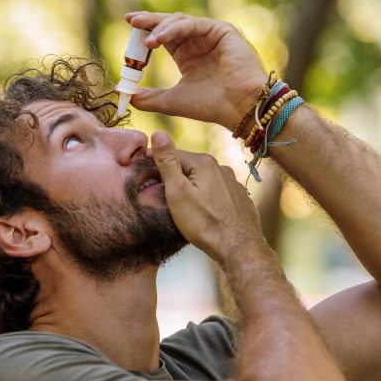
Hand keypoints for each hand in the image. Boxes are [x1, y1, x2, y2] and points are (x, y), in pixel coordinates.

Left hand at [126, 11, 268, 130]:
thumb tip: (121, 94)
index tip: (129, 27)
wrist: (238, 108)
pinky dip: (174, 30)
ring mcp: (210, 35)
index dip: (145, 32)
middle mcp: (198, 43)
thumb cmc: (210, 106)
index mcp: (188, 56)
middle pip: (168, 25)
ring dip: (160, 28)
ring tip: (146, 40)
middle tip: (131, 20)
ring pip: (179, 22)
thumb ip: (148, 97)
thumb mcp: (171, 101)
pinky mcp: (221, 30)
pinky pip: (192, 25)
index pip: (162, 37)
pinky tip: (159, 38)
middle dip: (149, 21)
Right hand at [150, 130, 266, 264]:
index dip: (154, 162)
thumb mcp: (177, 192)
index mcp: (204, 162)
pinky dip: (206, 198)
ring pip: (203, 180)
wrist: (238, 248)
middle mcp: (221, 168)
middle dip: (173, 176)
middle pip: (188, 167)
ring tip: (180, 205)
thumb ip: (167, 162)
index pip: (172, 154)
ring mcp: (232, 183)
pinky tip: (202, 212)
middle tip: (158, 192)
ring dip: (190, 187)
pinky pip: (216, 193)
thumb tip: (158, 133)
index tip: (141, 170)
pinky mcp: (239, 198)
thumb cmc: (204, 222)